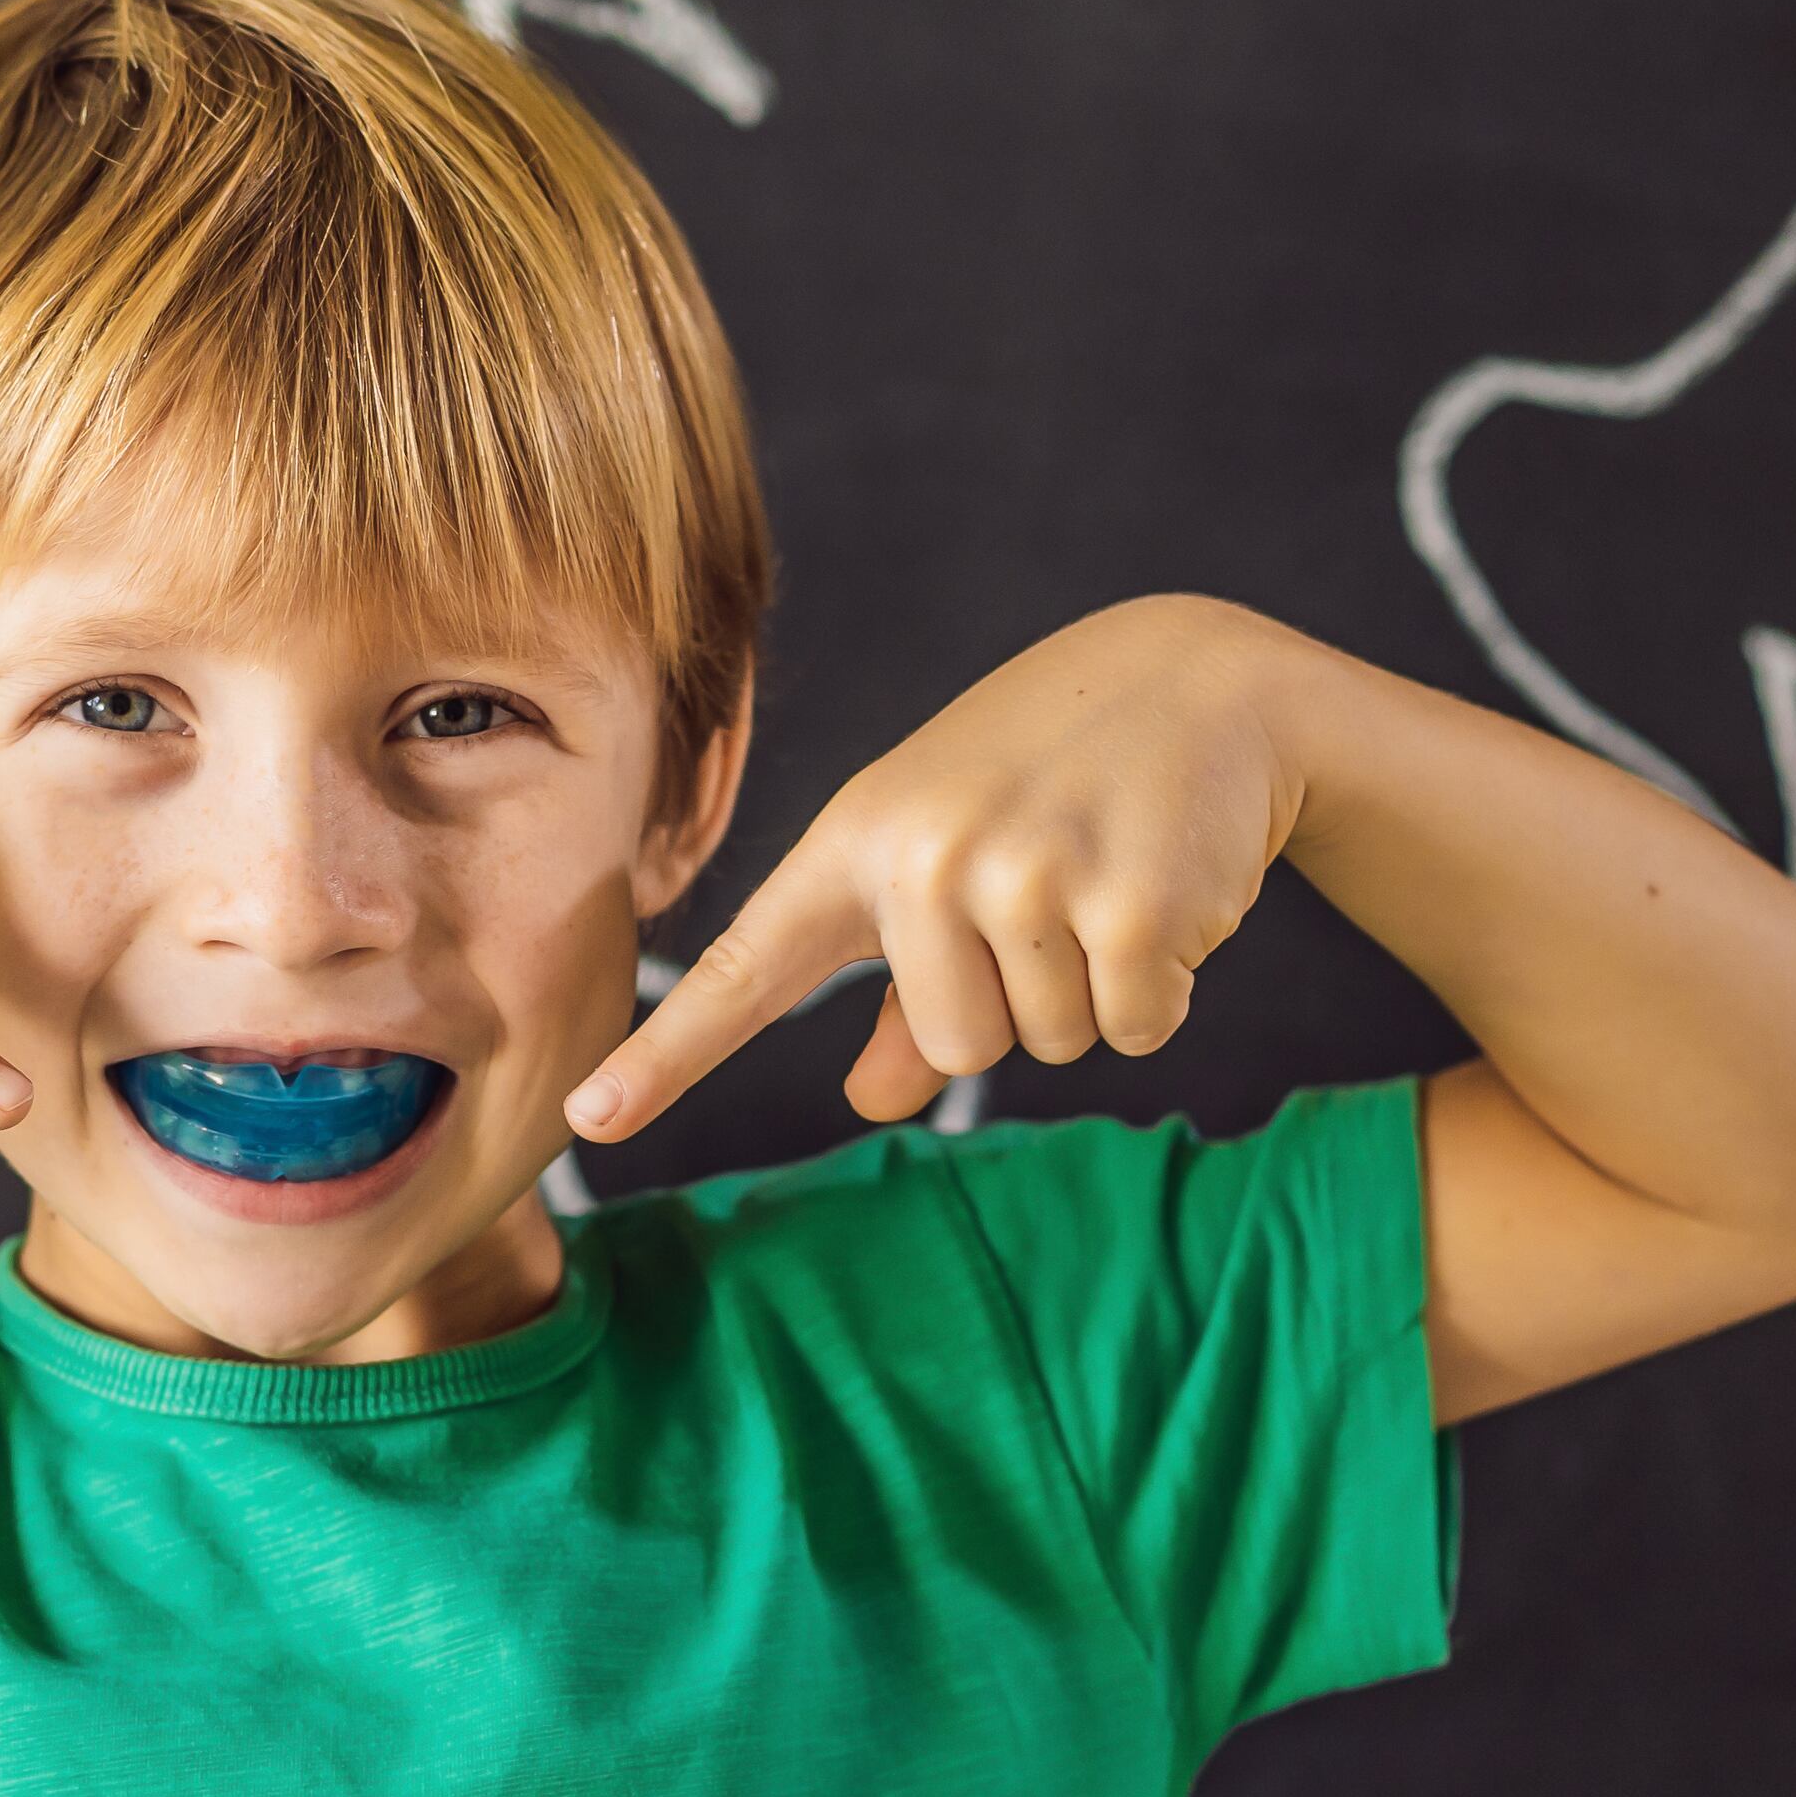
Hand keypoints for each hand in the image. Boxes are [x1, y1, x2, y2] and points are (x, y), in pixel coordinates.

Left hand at [569, 595, 1298, 1138]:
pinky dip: (1163, 989)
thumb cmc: (1057, 776)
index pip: (750, 969)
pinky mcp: (1130, 906)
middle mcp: (924, 855)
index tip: (590, 1117)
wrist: (1205, 679)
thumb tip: (871, 1101)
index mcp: (858, 840)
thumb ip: (903, 989)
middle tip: (1057, 889)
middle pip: (956, 1046)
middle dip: (1020, 999)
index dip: (668, 1057)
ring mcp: (1025, 875)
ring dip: (1094, 986)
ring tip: (1107, 873)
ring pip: (1047, 1043)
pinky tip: (1168, 889)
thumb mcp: (954, 857)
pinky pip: (1131, 1030)